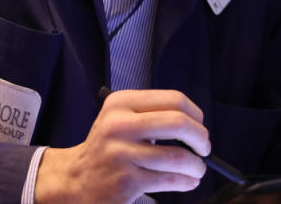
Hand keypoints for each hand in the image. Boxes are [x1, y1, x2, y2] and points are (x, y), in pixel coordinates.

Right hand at [34, 89, 209, 203]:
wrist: (76, 179)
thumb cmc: (108, 147)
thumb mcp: (121, 119)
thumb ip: (152, 114)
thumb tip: (195, 124)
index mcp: (121, 103)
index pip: (173, 99)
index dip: (195, 114)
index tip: (200, 125)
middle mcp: (119, 124)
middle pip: (178, 123)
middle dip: (201, 138)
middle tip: (205, 148)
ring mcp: (122, 154)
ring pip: (178, 156)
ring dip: (197, 165)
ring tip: (197, 169)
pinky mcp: (127, 182)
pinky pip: (170, 180)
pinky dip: (187, 181)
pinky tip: (188, 181)